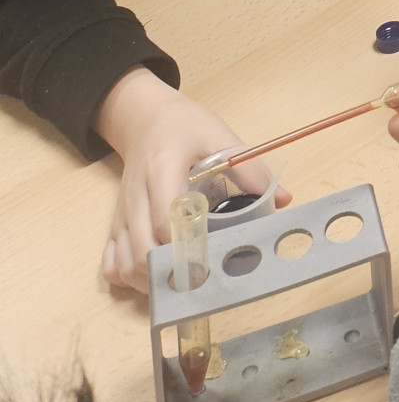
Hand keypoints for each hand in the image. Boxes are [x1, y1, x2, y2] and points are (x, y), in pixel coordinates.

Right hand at [93, 66, 282, 292]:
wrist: (145, 119)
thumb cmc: (185, 127)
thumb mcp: (219, 135)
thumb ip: (249, 167)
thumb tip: (284, 199)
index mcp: (163, 169)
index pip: (167, 218)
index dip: (189, 245)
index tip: (215, 258)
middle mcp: (137, 196)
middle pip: (142, 250)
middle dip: (173, 272)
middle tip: (203, 279)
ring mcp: (122, 214)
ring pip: (124, 265)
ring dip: (152, 282)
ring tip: (183, 281)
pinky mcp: (115, 224)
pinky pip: (111, 264)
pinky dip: (129, 278)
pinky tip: (155, 275)